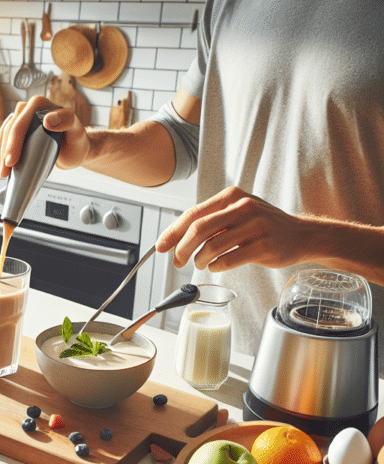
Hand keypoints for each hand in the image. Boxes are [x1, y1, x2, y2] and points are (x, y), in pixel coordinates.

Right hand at [0, 95, 89, 178]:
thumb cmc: (76, 141)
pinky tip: (4, 166)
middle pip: (10, 128)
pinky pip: (5, 139)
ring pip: (5, 134)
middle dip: (6, 150)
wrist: (74, 150)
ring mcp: (22, 119)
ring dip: (1, 153)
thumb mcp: (77, 132)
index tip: (12, 161)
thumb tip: (48, 120)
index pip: (22, 122)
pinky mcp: (19, 130)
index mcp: (40, 104)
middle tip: (6, 170)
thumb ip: (67, 121)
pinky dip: (2, 153)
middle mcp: (29, 108)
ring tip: (3, 172)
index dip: (14, 142)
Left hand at [156, 186, 316, 271]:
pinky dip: (216, 266)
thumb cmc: (263, 226)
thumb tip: (175, 238)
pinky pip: (229, 259)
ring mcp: (255, 226)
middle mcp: (243, 207)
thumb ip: (210, 221)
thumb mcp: (237, 213)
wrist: (301, 235)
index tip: (161, 247)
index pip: (193, 214)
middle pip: (199, 230)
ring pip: (212, 246)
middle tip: (178, 261)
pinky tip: (216, 266)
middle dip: (182, 249)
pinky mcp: (263, 246)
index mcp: (231, 196)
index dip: (173, 233)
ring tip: (200, 264)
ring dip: (199, 260)